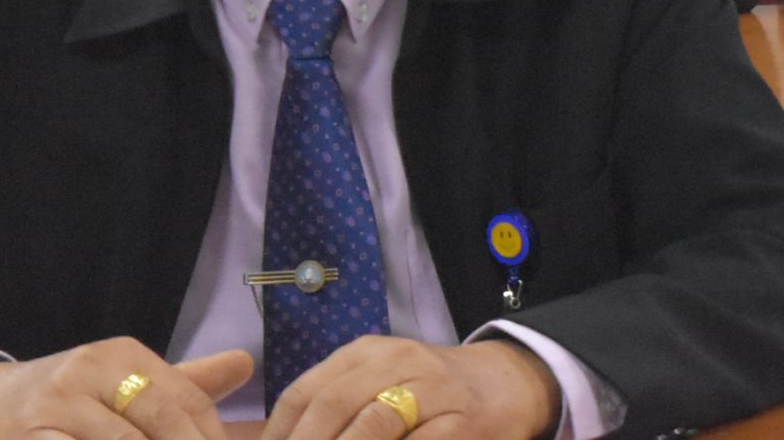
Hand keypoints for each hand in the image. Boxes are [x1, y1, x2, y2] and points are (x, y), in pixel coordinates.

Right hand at [0, 343, 253, 439]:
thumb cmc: (60, 401)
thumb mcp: (120, 382)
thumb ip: (182, 382)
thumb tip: (247, 364)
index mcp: (123, 355)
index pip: (188, 402)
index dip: (212, 438)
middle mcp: (90, 369)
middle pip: (163, 423)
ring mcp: (55, 405)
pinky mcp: (28, 436)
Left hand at [262, 337, 557, 439]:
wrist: (505, 383)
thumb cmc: (427, 391)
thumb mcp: (376, 383)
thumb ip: (333, 406)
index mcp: (365, 352)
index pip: (303, 392)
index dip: (278, 434)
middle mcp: (398, 360)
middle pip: (334, 404)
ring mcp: (433, 388)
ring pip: (374, 423)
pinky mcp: (464, 420)